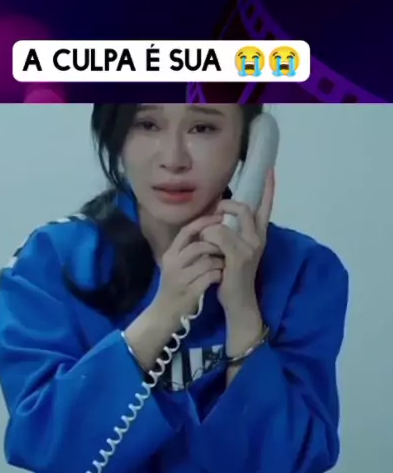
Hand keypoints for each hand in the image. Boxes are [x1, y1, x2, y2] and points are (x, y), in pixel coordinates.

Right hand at [151, 213, 224, 331]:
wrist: (164, 313)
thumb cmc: (174, 286)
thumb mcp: (176, 265)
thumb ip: (188, 250)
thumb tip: (209, 231)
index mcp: (170, 254)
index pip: (186, 231)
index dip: (204, 223)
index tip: (220, 217)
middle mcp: (173, 264)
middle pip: (198, 246)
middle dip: (216, 245)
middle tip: (226, 247)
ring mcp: (180, 279)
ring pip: (206, 262)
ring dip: (219, 262)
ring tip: (224, 264)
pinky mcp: (189, 292)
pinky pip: (209, 278)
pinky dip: (218, 275)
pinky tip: (221, 277)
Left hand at [200, 169, 274, 316]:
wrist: (238, 302)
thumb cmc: (232, 278)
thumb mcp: (233, 252)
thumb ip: (231, 234)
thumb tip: (219, 216)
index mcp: (259, 236)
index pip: (266, 208)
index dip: (268, 189)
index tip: (269, 170)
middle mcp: (258, 239)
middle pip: (244, 207)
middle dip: (226, 204)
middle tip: (214, 210)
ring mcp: (250, 248)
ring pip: (227, 221)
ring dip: (210, 225)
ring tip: (203, 236)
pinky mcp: (238, 256)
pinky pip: (219, 234)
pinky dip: (208, 236)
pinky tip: (204, 245)